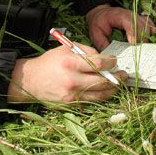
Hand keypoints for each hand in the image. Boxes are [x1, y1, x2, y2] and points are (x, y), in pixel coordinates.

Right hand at [7, 44, 126, 103]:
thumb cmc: (50, 62)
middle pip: (102, 81)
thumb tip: (102, 57)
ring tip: (119, 84)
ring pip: (100, 95)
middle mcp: (73, 80)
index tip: (115, 60)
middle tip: (124, 75)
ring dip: (112, 90)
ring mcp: (72, 95)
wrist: (31, 80)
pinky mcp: (71, 104)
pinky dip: (100, 96)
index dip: (111, 62)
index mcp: (71, 63)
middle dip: (117, 78)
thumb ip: (85, 51)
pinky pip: (91, 101)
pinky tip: (106, 91)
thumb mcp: (66, 49)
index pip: (99, 63)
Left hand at [86, 4, 155, 50]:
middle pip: (141, 25)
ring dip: (145, 37)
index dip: (133, 33)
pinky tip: (147, 40)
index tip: (133, 44)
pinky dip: (150, 31)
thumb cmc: (98, 22)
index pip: (130, 23)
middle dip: (140, 39)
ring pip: (146, 25)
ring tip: (140, 49)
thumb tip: (111, 58)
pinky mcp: (138, 19)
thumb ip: (103, 45)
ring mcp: (135, 16)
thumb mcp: (96, 34)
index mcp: (118, 15)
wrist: (100, 12)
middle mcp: (129, 14)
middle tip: (136, 51)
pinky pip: (148, 24)